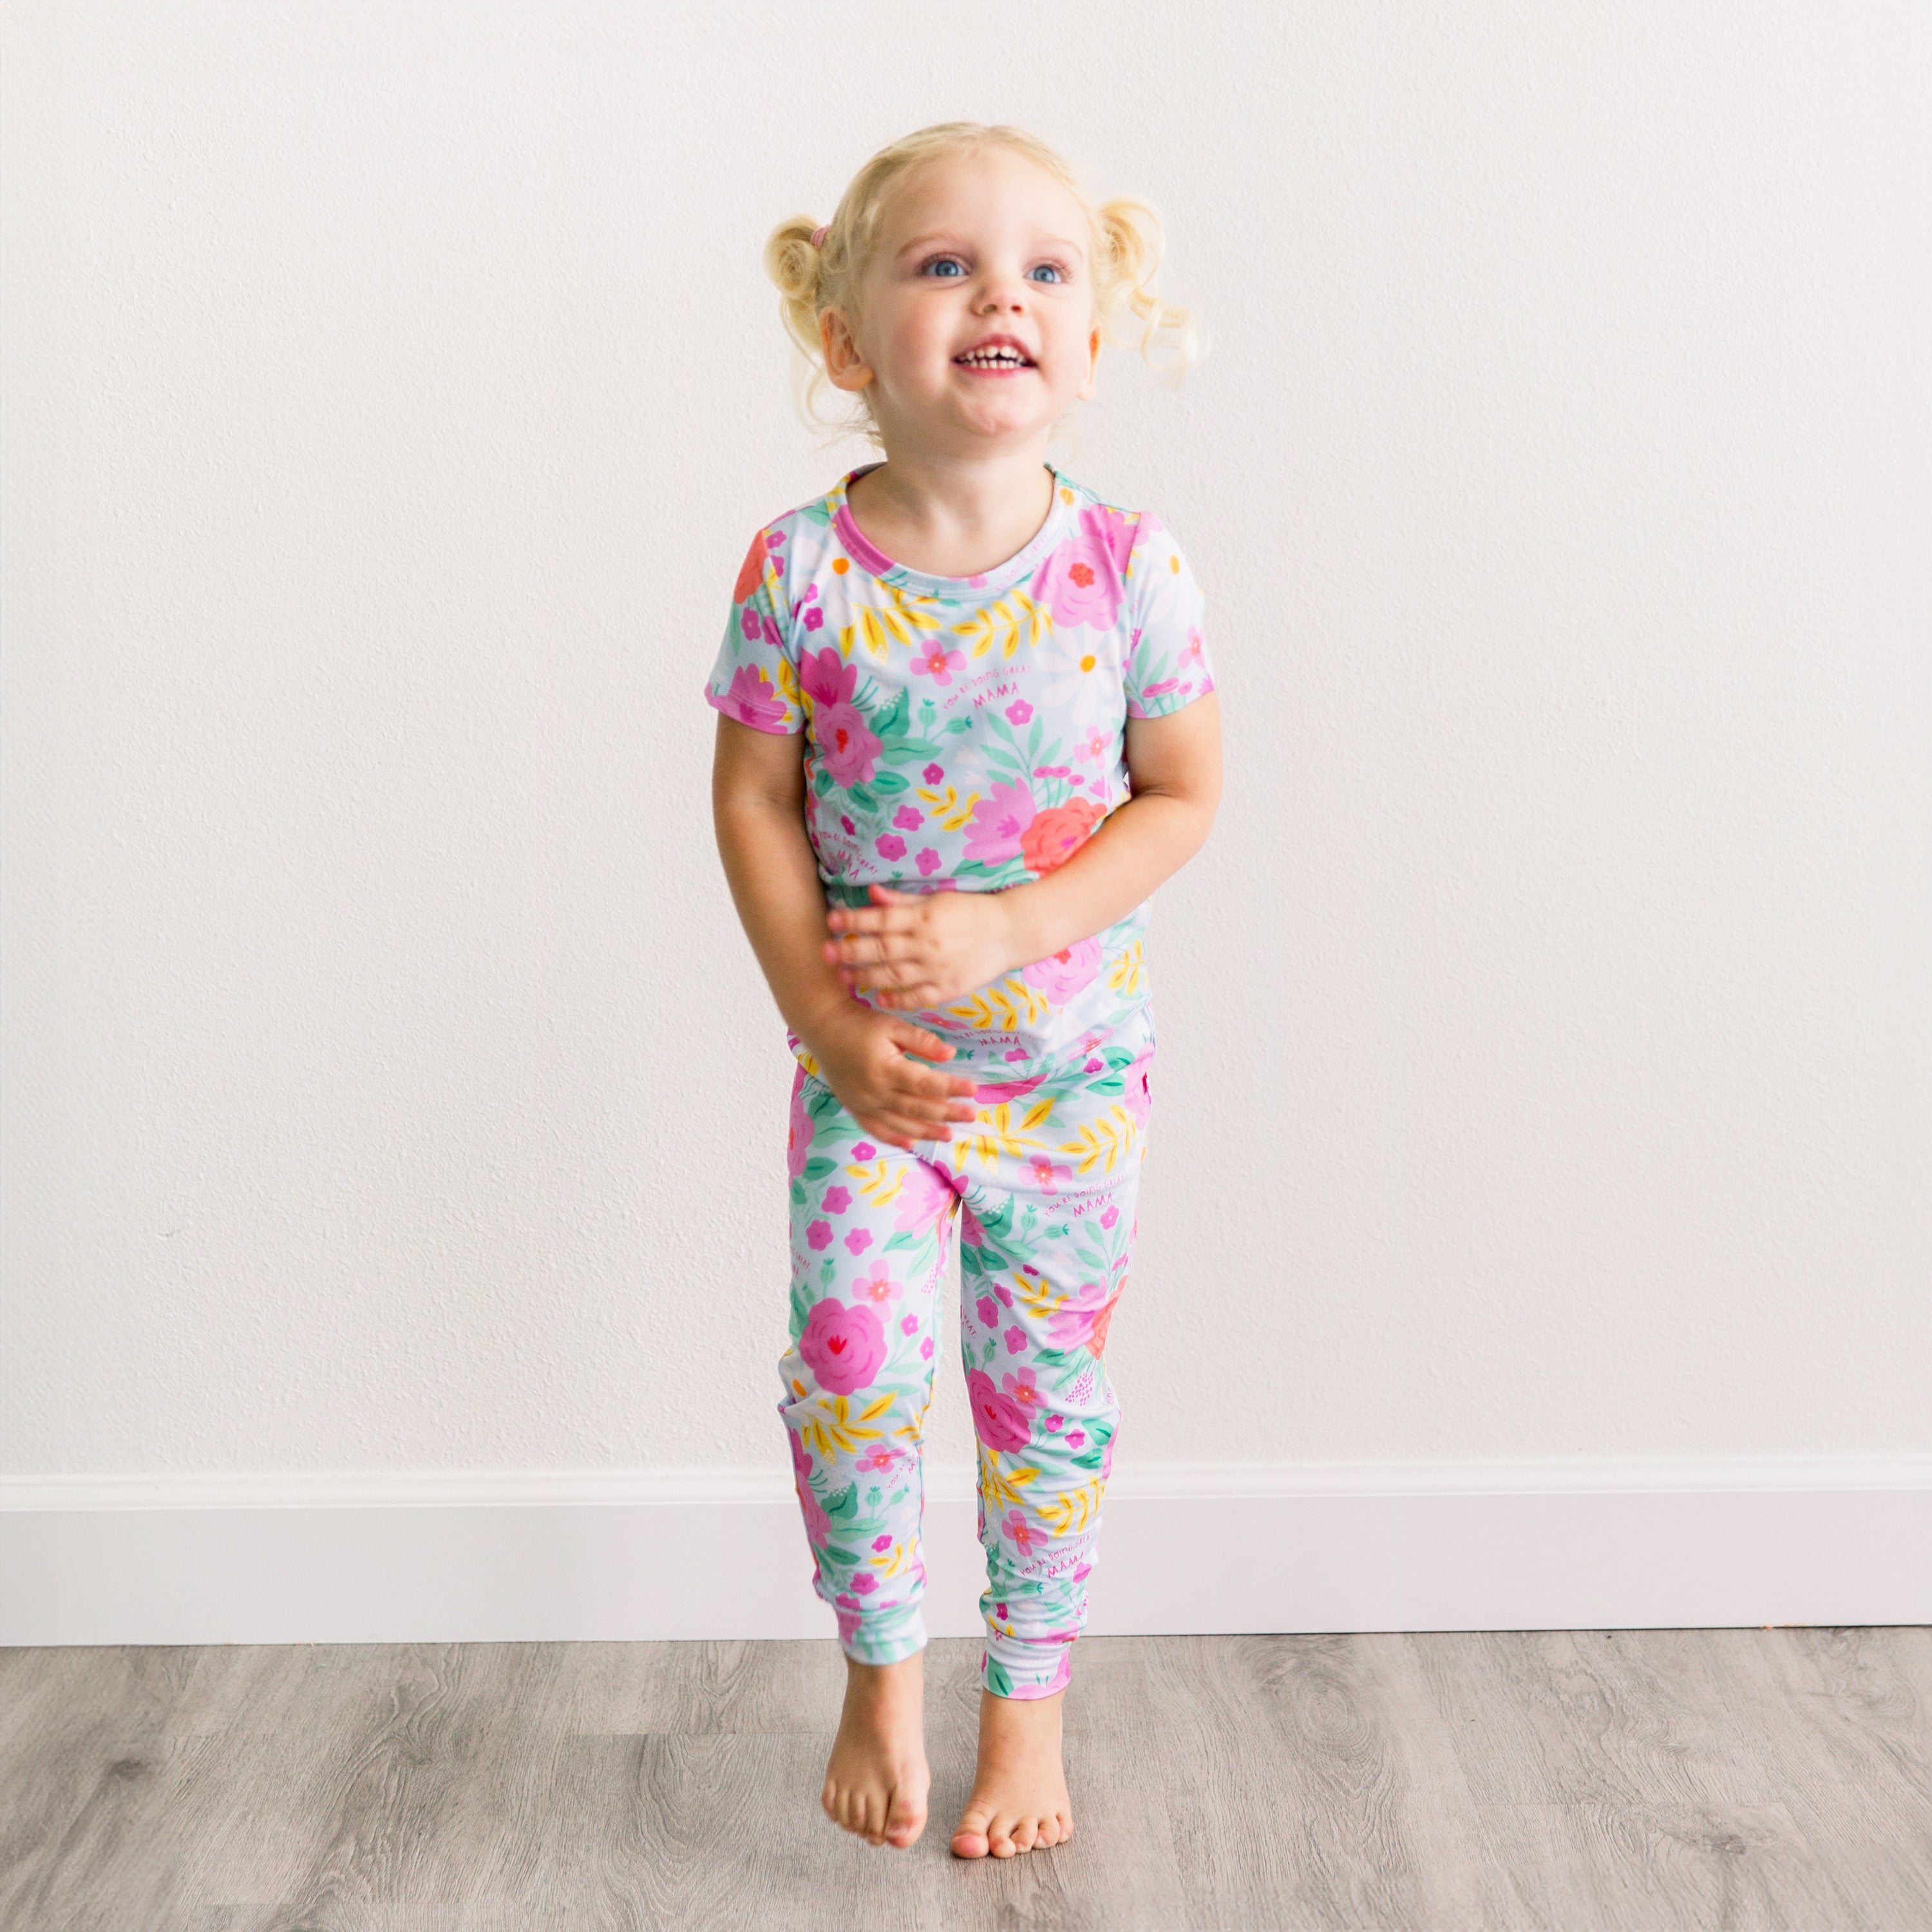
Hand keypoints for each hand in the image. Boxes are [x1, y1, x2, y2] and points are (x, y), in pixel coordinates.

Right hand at [802, 1004, 980, 1153]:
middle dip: (947, 1113)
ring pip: (900, 1123)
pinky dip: (894, 1137)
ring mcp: (863, 1103)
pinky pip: (876, 1129)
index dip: (951, 1088)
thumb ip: (921, 1041)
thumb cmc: (860, 1023)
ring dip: (926, 1131)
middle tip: (971, 1115)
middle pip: (917, 1107)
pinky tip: (911, 1143)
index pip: (926, 1084)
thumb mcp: (892, 1025)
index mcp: (885, 1069)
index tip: (974, 1090)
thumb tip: (950, 1053)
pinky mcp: (854, 1107)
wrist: (823, 1028)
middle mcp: (874, 1092)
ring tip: (949, 1135)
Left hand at [821, 883, 1017, 1012]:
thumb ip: (903, 902)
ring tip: (844, 976)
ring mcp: (937, 969)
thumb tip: (870, 894)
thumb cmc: (971, 911)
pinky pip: (917, 997)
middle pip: (881, 950)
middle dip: (850, 951)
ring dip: (865, 977)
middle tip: (825, 953)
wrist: (1010, 933)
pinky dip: (896, 999)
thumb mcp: (938, 899)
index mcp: (924, 918)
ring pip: (894, 976)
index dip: (854, 920)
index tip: (831, 921)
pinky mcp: (948, 988)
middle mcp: (928, 944)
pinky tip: (878, 998)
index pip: (881, 920)